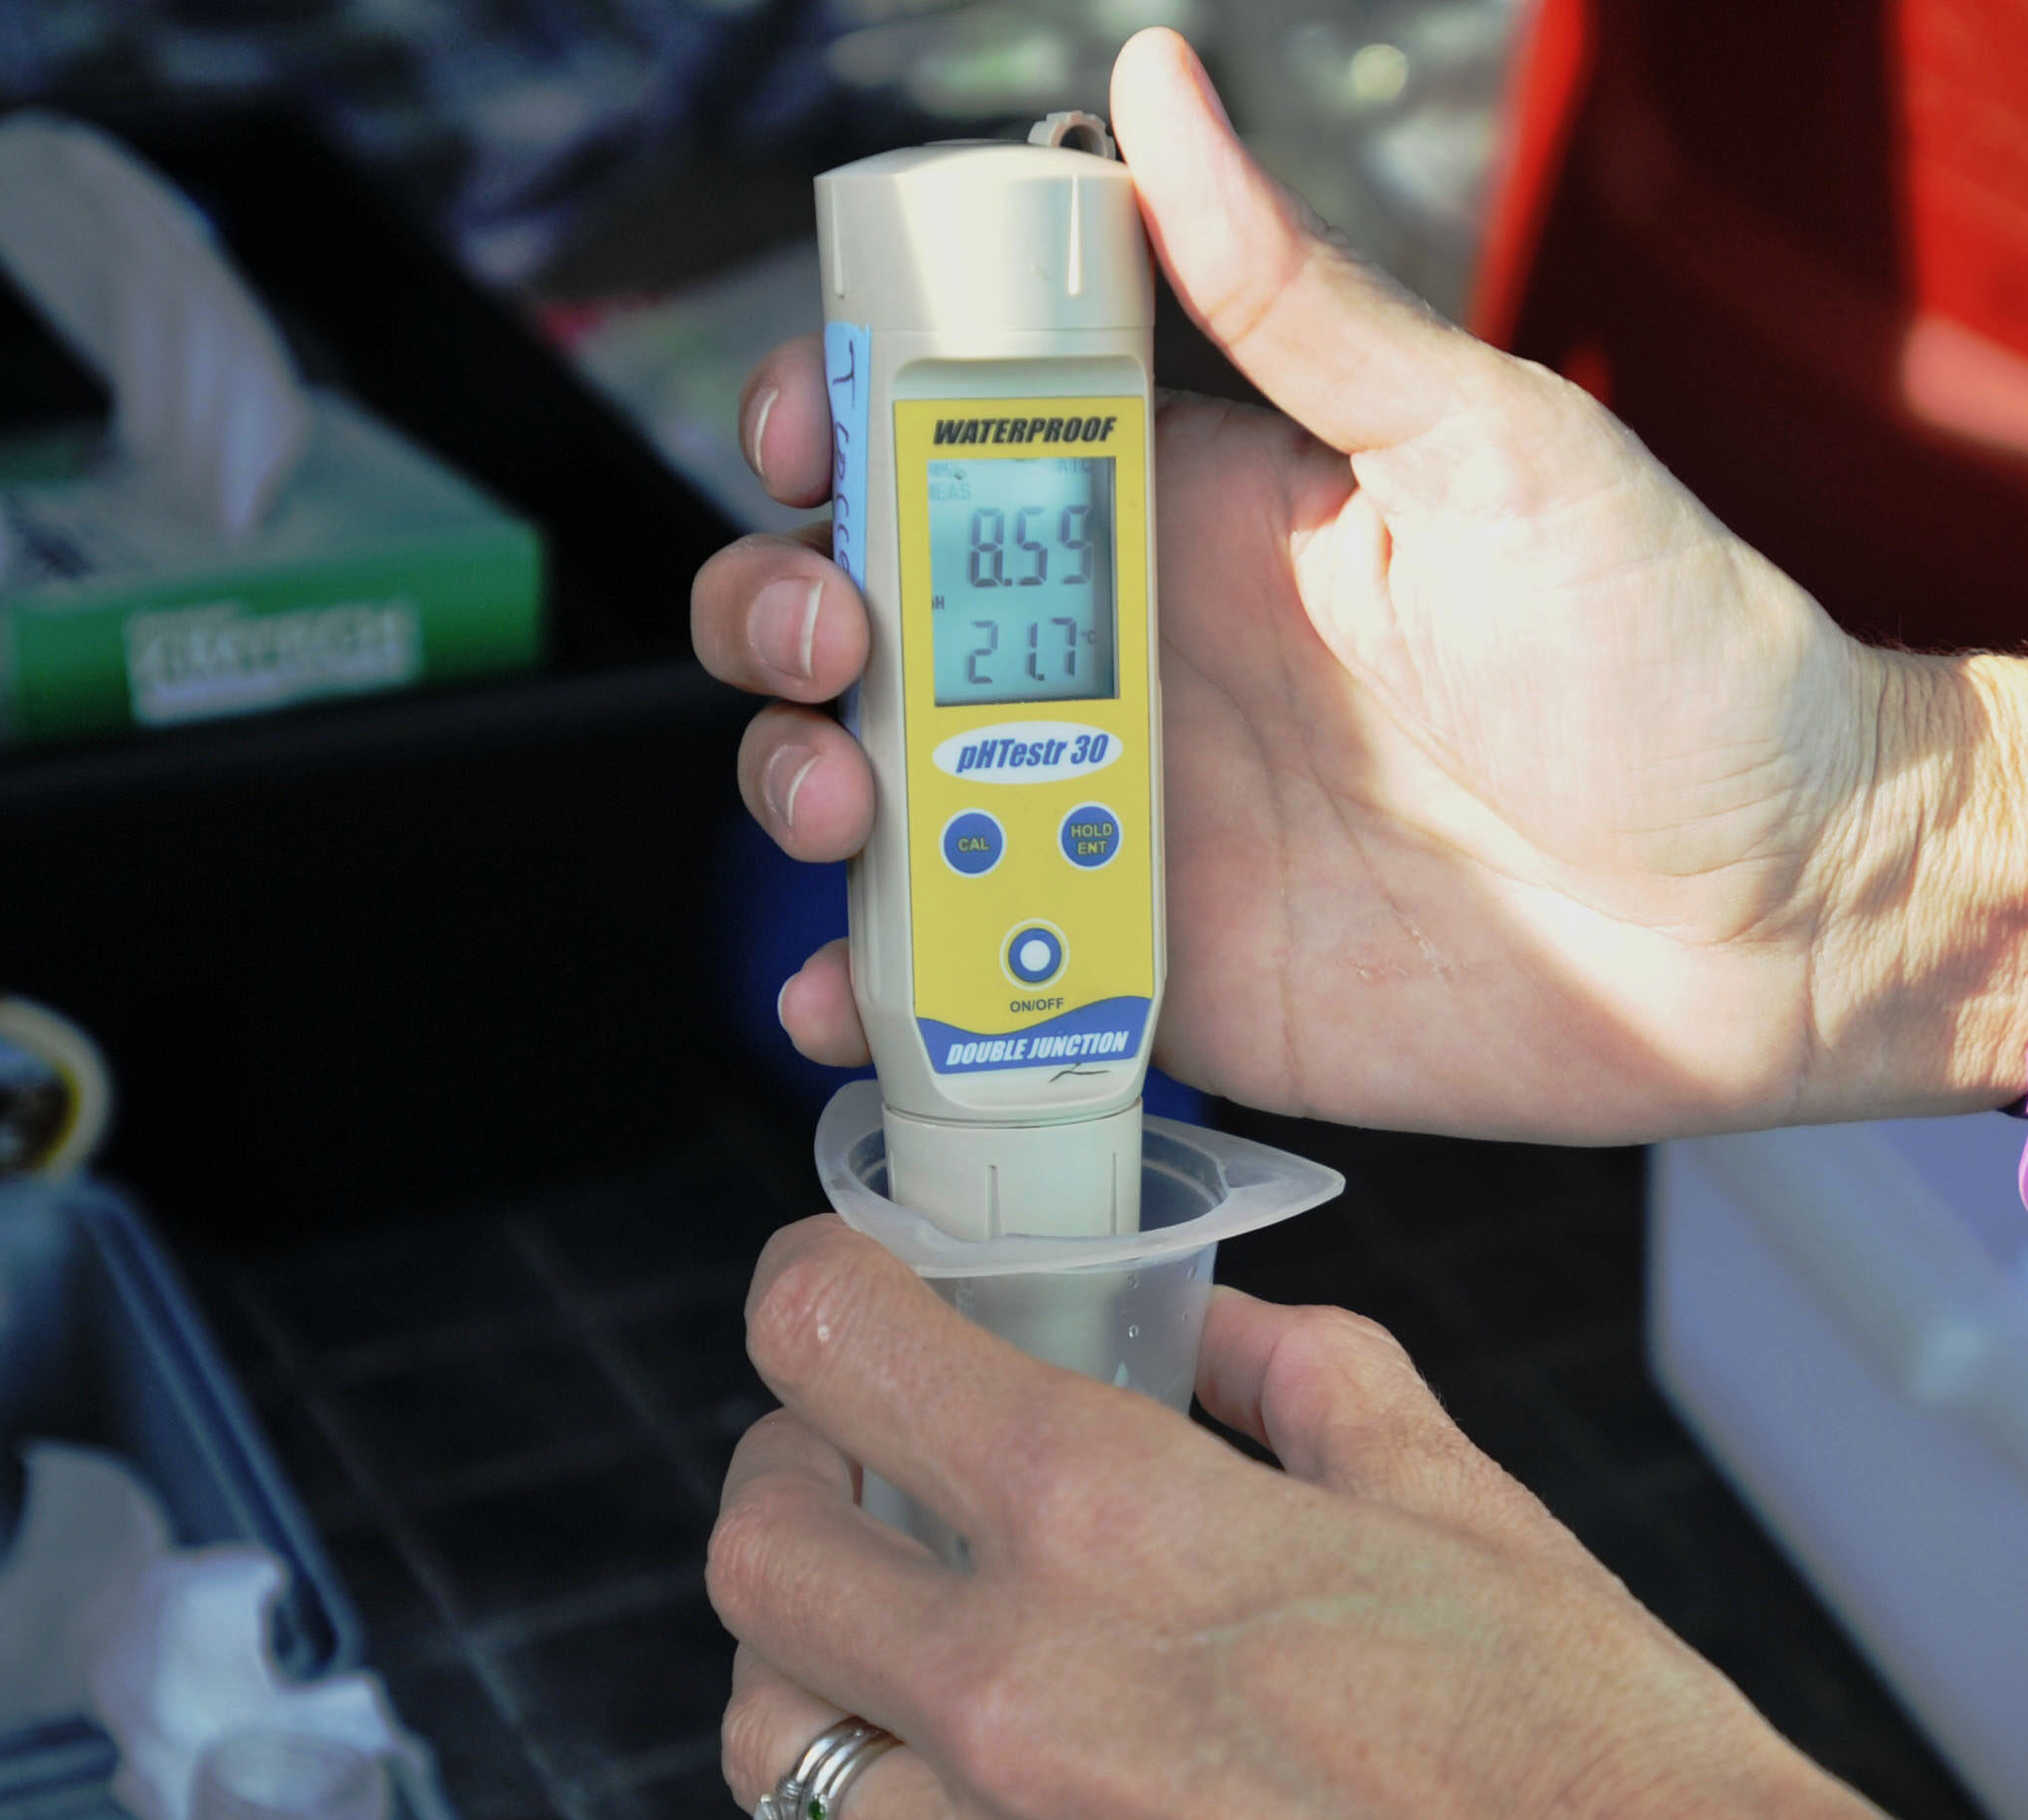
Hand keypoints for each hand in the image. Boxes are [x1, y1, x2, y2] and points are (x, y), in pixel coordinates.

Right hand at [691, 29, 2027, 1139]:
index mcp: (1183, 519)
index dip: (839, 431)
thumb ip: (1298, 305)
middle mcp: (1124, 670)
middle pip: (872, 625)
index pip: (951, 449)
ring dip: (804, 791)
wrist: (1768, 919)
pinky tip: (844, 997)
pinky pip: (971, 978)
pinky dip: (878, 992)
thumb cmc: (1666, 662)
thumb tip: (1157, 90)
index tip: (806, 441)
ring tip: (845, 813)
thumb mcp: (1488, 450)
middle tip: (829, 643)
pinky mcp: (1147, 978)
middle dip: (783, 616)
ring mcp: (1124, 829)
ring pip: (889, 797)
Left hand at [708, 1219, 2013, 1819]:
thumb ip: (1294, 1369)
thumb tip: (1213, 1330)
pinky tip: (1016, 1755)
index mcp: (1109, 1521)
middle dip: (778, 1463)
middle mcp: (1020, 1695)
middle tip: (845, 1442)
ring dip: (802, 1645)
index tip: (829, 1279)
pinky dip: (915, 1788)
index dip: (806, 1284)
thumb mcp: (1440, 1479)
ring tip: (888, 1607)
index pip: (832, 1349)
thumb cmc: (1578, 1738)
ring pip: (773, 1734)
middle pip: (753, 1552)